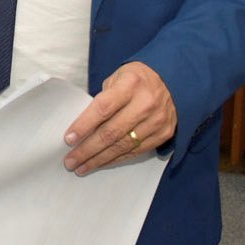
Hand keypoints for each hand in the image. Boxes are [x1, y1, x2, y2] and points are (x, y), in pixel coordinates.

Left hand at [62, 62, 176, 174]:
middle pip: (111, 132)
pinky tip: (102, 163)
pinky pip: (136, 151)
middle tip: (70, 161)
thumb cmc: (137, 79)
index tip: (68, 139)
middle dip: (88, 149)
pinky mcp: (164, 134)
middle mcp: (145, 104)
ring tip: (82, 167)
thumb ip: (102, 99)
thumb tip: (83, 125)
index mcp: (129, 85)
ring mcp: (156, 121)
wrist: (175, 80)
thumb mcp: (117, 78)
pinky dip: (117, 158)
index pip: (102, 109)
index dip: (84, 125)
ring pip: (123, 146)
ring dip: (100, 159)